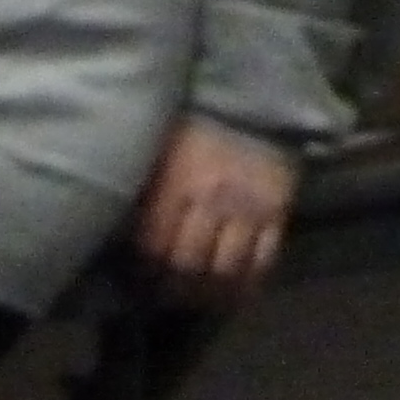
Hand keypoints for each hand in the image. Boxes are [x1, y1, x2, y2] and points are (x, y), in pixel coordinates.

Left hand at [134, 116, 298, 307]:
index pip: (155, 245)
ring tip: (200, 299)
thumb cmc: (194, 129)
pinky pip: (265, 259)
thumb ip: (146, 194)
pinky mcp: (279, 210)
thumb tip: (120, 237)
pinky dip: (248, 282)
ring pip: (227, 269)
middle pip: (189, 263)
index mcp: (176, 183)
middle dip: (174, 289)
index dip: (144, 272)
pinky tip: (235, 291)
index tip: (138, 283)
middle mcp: (212, 199)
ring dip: (209, 293)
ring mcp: (249, 207)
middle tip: (168, 298)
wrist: (252, 100)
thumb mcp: (160, 153)